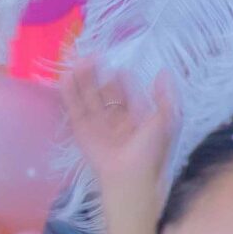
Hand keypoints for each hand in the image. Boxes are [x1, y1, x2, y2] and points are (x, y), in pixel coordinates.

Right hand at [59, 64, 175, 200]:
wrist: (129, 178)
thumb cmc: (150, 152)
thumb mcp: (166, 120)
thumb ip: (164, 96)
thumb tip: (162, 72)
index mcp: (135, 119)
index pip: (125, 94)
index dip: (121, 79)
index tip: (116, 64)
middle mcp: (115, 121)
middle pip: (104, 94)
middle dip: (98, 75)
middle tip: (92, 56)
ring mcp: (97, 126)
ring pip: (88, 99)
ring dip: (83, 81)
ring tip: (78, 61)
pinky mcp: (82, 133)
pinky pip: (75, 110)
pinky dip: (70, 95)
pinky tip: (66, 78)